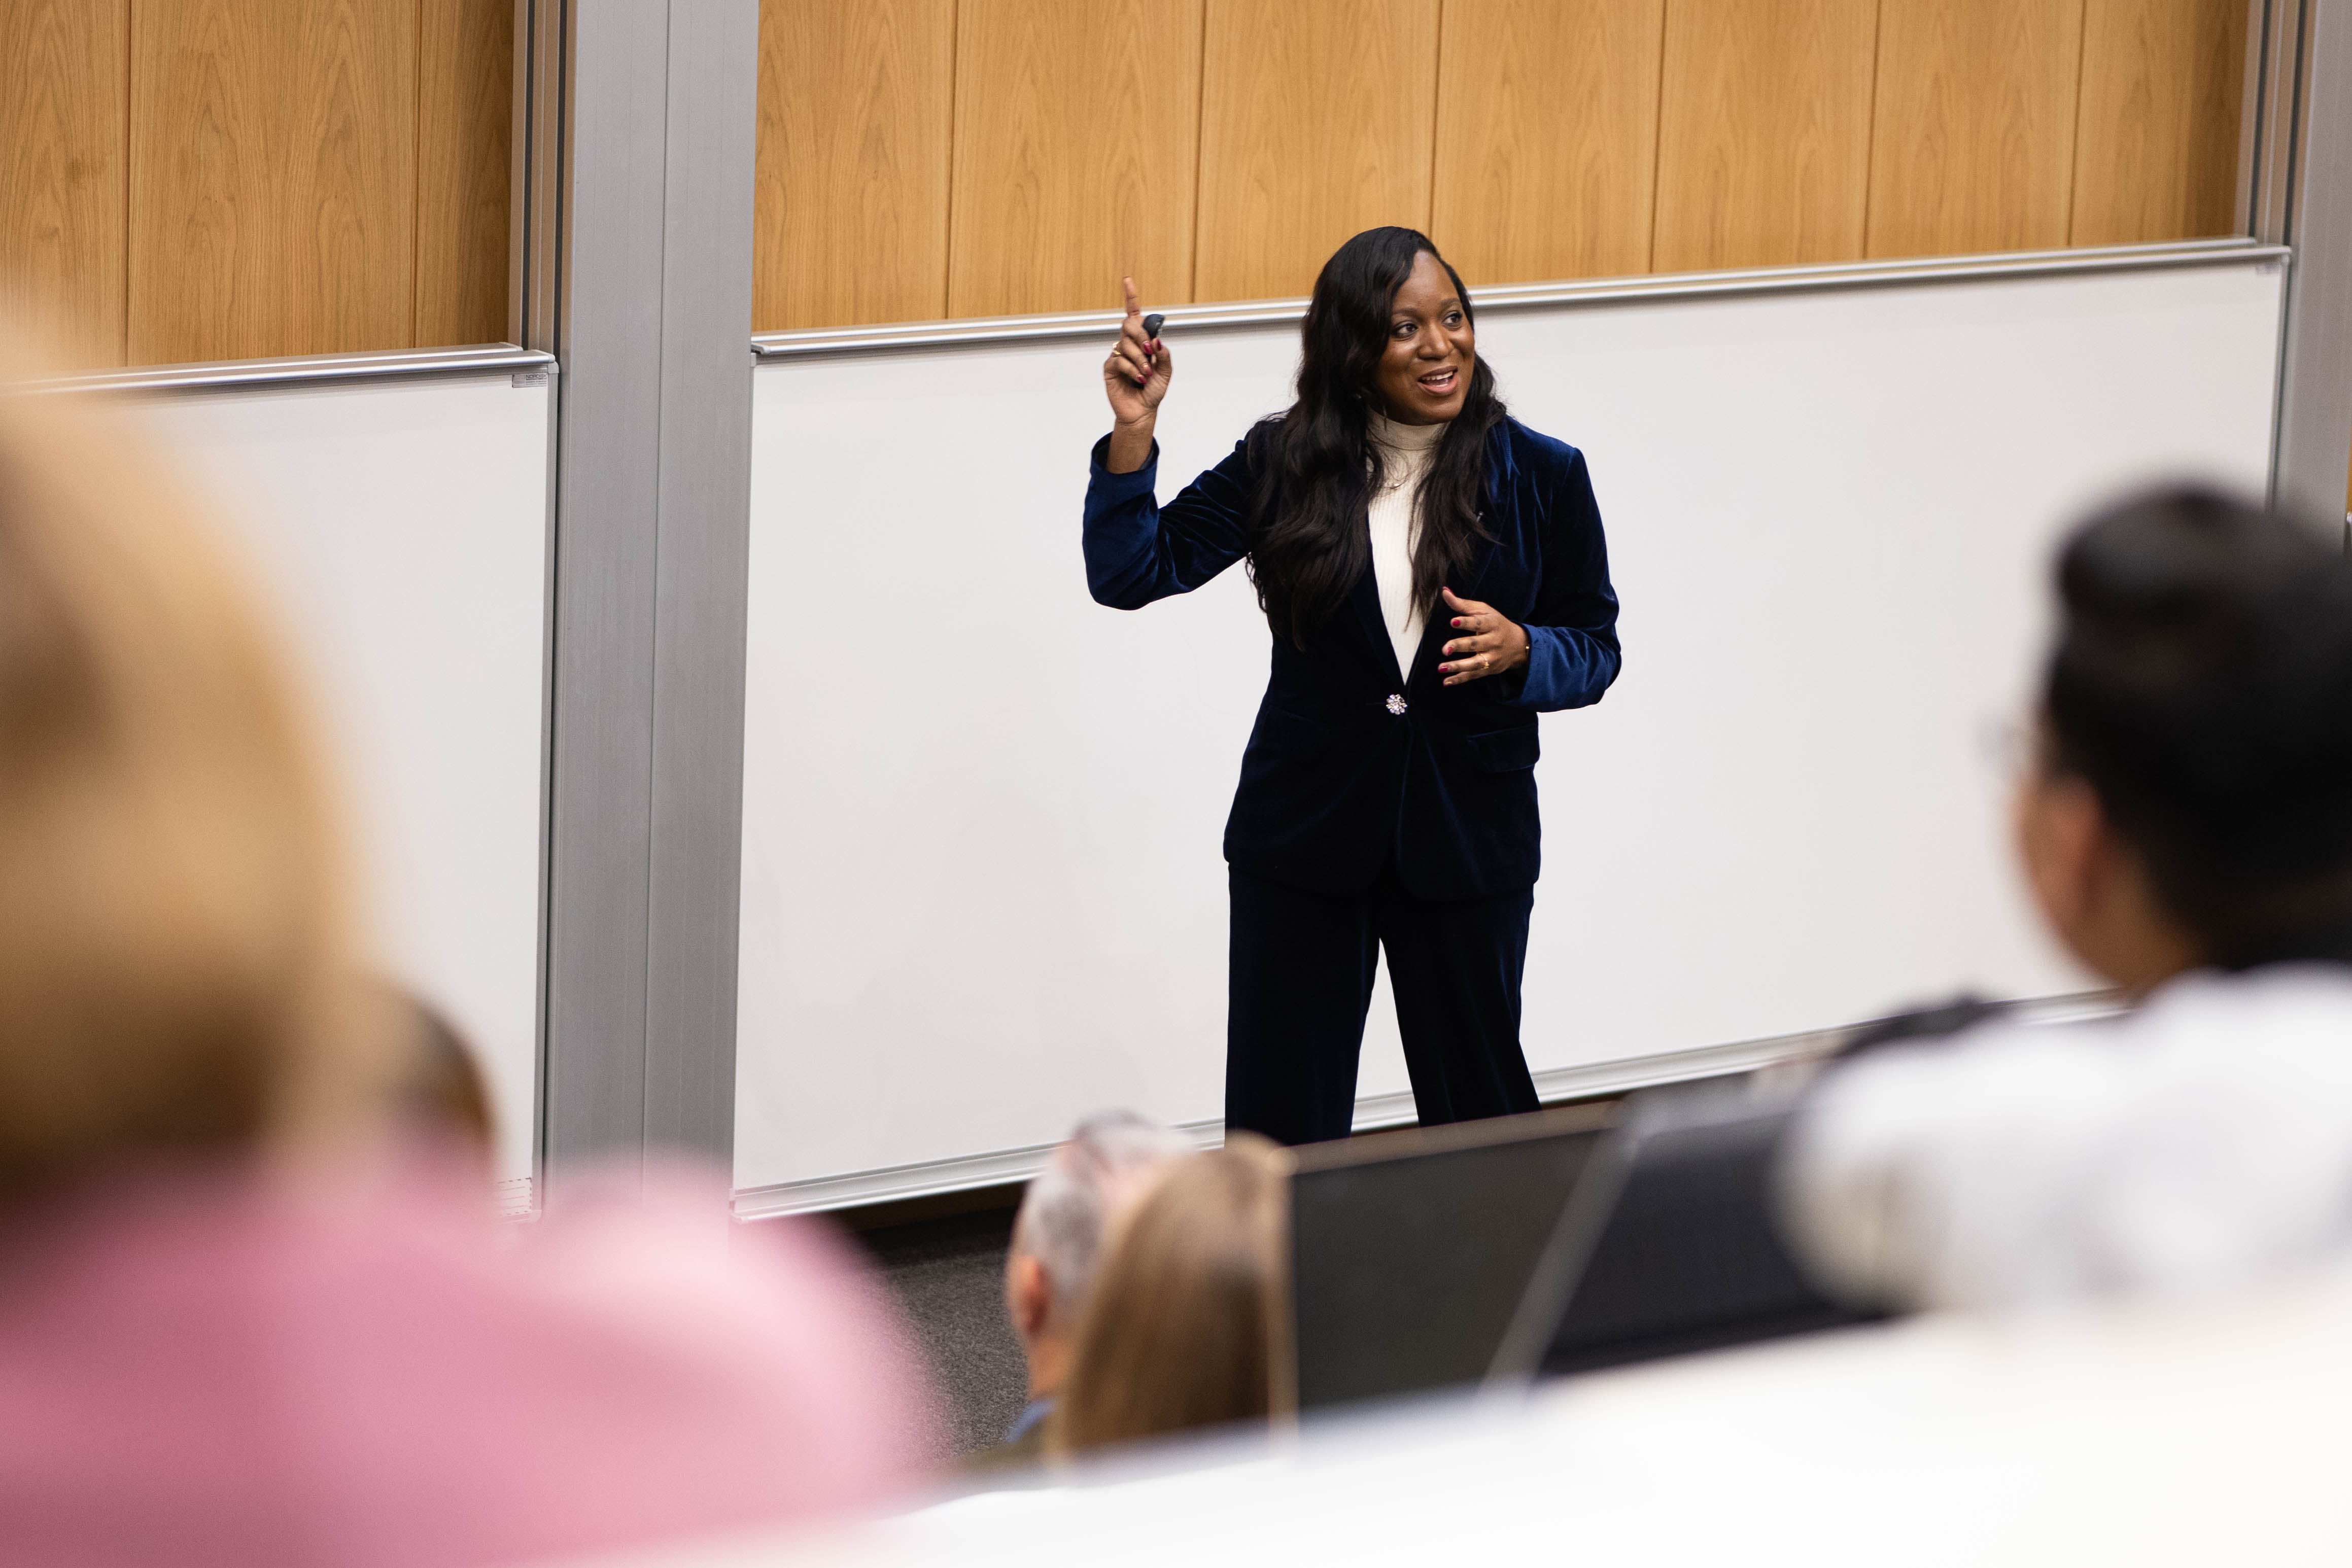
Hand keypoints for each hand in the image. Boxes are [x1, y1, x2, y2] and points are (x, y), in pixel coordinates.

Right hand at [1103, 276, 1171, 450]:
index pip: (1134, 314)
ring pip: (1126, 344)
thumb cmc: (1154, 390)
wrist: (1142, 411)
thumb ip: (1164, 355)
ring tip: (1147, 375)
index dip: (1130, 296)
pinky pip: (1120, 360)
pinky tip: (1139, 379)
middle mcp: (1128, 344)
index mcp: (1142, 340)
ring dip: (1140, 360)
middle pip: (1129, 325)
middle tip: (1150, 353)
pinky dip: (1133, 370)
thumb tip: (1158, 340)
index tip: (1127, 280)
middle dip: (1141, 336)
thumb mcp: (1166, 372)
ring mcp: (1118, 354)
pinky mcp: (1110, 368)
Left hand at [1436, 587, 1530, 685]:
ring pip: (1474, 663)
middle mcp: (1493, 641)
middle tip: (1445, 649)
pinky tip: (1446, 682)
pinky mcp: (1488, 669)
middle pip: (1475, 644)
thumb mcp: (1483, 610)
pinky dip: (1459, 679)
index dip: (1466, 622)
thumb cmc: (1495, 623)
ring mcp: (1491, 657)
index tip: (1453, 621)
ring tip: (1441, 667)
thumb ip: (1462, 604)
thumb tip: (1444, 591)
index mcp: (1492, 624)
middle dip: (1460, 646)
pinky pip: (1473, 675)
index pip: (1479, 623)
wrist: (1518, 644)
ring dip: (1457, 666)